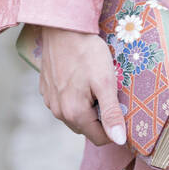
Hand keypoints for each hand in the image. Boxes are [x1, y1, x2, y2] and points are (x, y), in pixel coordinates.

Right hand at [33, 25, 127, 147]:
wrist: (63, 29)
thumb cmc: (87, 53)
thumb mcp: (105, 82)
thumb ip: (111, 113)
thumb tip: (119, 141)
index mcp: (74, 114)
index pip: (99, 138)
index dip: (114, 128)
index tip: (123, 110)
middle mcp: (58, 112)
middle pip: (86, 128)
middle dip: (100, 117)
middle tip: (109, 93)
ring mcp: (49, 101)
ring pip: (74, 116)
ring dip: (87, 107)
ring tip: (95, 84)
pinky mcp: (45, 89)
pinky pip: (64, 103)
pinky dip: (75, 98)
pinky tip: (81, 79)